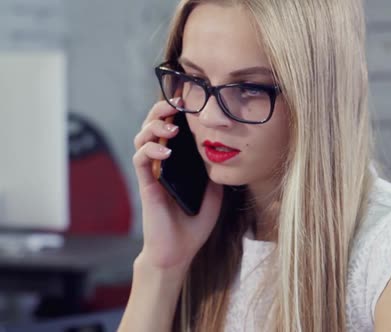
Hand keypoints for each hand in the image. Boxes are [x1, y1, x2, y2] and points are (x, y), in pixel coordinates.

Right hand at [132, 99, 221, 270]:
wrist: (179, 251)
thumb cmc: (194, 224)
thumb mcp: (213, 193)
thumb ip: (214, 171)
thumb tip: (224, 151)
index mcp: (177, 162)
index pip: (172, 128)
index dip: (177, 111)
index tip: (190, 98)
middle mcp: (162, 163)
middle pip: (153, 126)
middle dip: (162, 109)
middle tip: (177, 102)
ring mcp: (152, 172)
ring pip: (142, 138)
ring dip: (154, 126)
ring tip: (171, 127)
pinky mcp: (146, 184)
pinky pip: (140, 160)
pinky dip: (151, 150)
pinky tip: (166, 152)